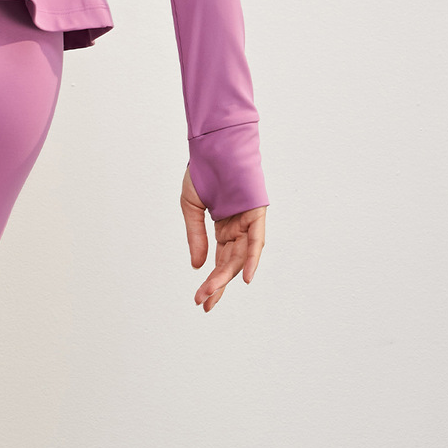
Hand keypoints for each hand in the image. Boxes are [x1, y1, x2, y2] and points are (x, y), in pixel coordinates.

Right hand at [181, 165, 265, 312]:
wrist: (211, 144)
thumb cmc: (202, 171)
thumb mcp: (191, 209)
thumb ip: (196, 238)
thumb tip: (198, 267)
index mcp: (224, 226)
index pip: (219, 259)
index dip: (211, 280)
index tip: (201, 299)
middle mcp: (238, 226)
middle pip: (230, 262)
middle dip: (217, 284)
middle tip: (204, 303)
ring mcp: (248, 220)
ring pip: (240, 255)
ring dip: (226, 276)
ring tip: (212, 294)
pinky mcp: (256, 211)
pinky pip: (256, 239)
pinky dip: (252, 258)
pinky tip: (245, 277)